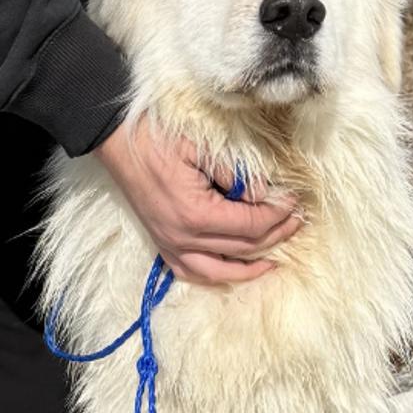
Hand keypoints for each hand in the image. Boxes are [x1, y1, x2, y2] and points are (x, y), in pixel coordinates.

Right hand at [93, 116, 300, 283]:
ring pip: (221, 271)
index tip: (295, 201)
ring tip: (276, 258)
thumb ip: (236, 174)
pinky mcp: (163, 245)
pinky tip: (236, 269)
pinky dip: (219, 275)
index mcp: (196, 214)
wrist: (116, 141)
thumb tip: (264, 195)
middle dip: (276, 235)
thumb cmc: (157, 137)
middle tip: (297, 221)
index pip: (251, 225)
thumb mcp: (201, 147)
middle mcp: (184, 238)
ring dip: (252, 266)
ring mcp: (171, 245)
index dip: (278, 215)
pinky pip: (194, 273)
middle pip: (244, 248)